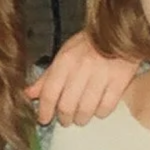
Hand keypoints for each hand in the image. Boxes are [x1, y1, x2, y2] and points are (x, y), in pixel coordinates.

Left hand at [24, 31, 139, 125]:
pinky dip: (100, 113)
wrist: (120, 30)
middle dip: (64, 118)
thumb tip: (28, 94)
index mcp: (65, 60)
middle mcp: (82, 67)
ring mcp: (102, 74)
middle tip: (65, 120)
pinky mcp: (120, 80)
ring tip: (80, 118)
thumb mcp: (65, 54)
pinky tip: (98, 110)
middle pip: (67, 105)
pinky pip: (106, 106)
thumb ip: (48, 76)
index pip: (50, 93)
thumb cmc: (89, 45)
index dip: (45, 110)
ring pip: (86, 109)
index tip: (44, 119)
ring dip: (81, 118)